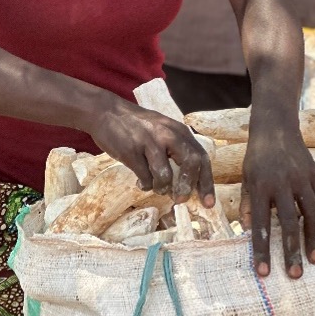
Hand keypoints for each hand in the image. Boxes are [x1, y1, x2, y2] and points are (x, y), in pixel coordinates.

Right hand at [87, 101, 214, 203]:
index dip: (207, 182)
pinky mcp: (130, 151)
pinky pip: (144, 177)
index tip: (208, 203)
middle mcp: (168, 134)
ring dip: (162, 188)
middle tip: (180, 199)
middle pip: (190, 162)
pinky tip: (141, 182)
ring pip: (165, 174)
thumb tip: (190, 185)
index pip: (201, 157)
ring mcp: (148, 142)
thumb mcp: (163, 131)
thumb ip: (178, 151)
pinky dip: (145, 185)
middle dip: (188, 185)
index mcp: (179, 131)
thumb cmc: (138, 127)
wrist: (106, 112)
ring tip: (156, 187)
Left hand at [240, 124, 314, 279]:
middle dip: (291, 250)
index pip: (260, 224)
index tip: (264, 272)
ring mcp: (301, 180)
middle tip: (295, 274)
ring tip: (314, 261)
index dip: (262, 249)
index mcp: (260, 187)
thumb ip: (247, 204)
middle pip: (288, 223)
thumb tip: (248, 232)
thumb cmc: (257, 157)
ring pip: (310, 214)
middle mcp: (282, 184)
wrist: (276, 127)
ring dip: (312, 240)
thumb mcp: (246, 178)